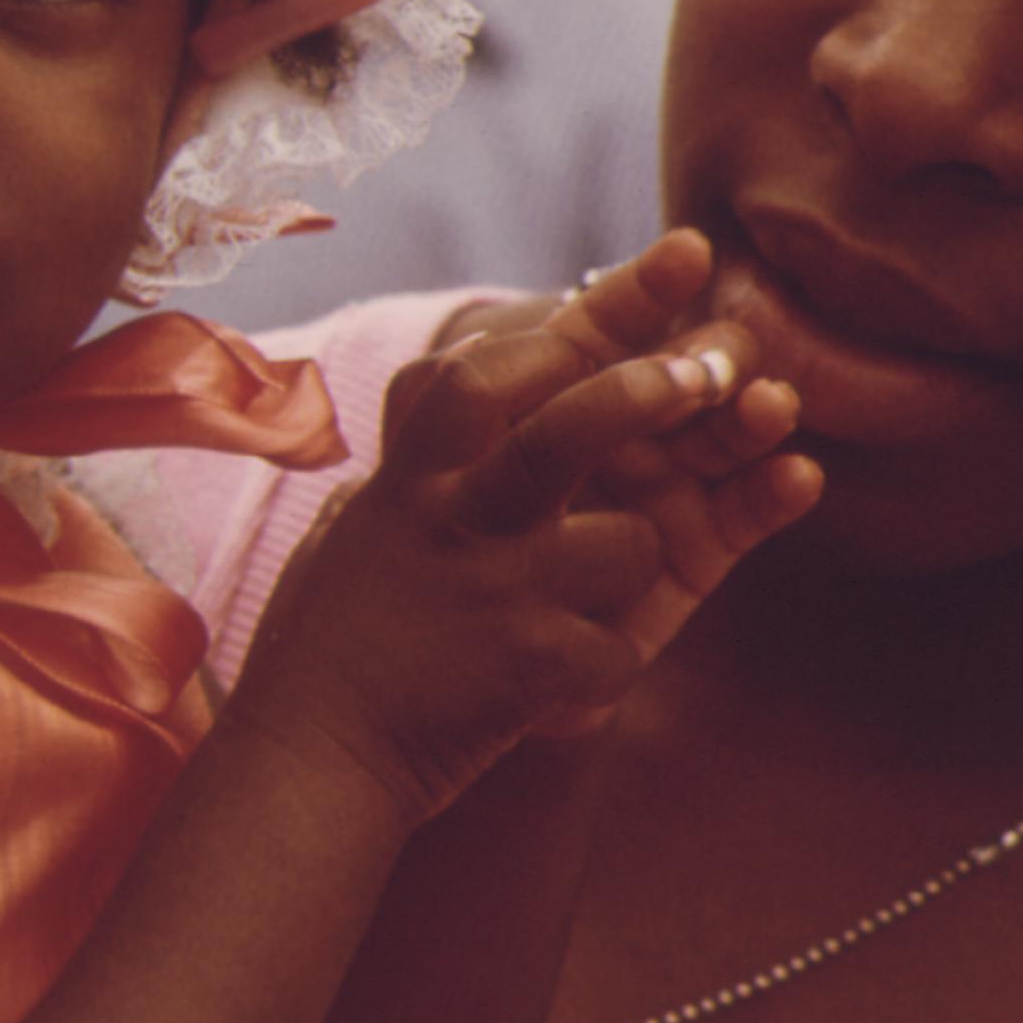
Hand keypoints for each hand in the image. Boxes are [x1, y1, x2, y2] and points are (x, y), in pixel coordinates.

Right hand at [224, 231, 818, 825]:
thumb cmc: (339, 631)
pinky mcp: (523, 668)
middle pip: (573, 423)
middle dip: (655, 393)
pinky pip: (619, 652)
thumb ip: (428, 445)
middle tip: (715, 374)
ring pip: (628, 544)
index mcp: (415, 468)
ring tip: (576, 603)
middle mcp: (455, 514)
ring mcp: (493, 588)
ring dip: (627, 572)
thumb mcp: (370, 512)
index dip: (602, 313)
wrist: (307, 761)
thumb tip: (491, 357)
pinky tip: (562, 689)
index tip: (685, 261)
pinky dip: (603, 671)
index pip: (502, 362)